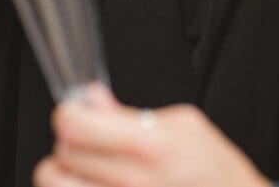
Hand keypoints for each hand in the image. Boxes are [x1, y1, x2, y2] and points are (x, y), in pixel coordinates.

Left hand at [35, 83, 270, 186]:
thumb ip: (131, 114)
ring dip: (66, 177)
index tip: (76, 115)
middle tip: (89, 144)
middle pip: (60, 159)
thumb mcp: (185, 127)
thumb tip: (92, 99)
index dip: (69, 116)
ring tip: (87, 172)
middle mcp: (133, 184)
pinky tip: (101, 185)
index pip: (74, 126)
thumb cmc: (218, 174)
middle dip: (70, 146)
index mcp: (149, 147)